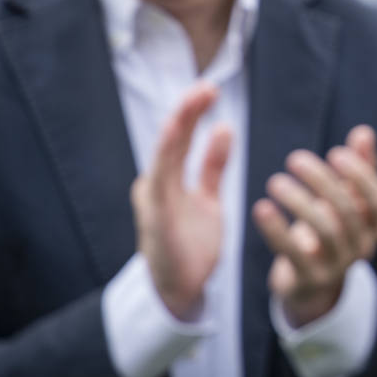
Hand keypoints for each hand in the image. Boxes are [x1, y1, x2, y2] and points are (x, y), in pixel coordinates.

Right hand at [131, 81, 230, 320]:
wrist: (178, 291)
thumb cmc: (190, 243)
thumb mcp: (207, 198)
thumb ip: (212, 166)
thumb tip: (223, 127)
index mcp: (168, 180)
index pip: (181, 139)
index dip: (193, 113)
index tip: (209, 89)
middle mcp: (157, 185)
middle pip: (172, 141)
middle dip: (186, 112)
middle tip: (205, 86)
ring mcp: (154, 202)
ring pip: (165, 157)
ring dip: (178, 128)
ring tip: (192, 101)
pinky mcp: (156, 220)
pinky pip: (161, 185)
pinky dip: (166, 160)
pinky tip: (174, 137)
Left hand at [252, 125, 376, 327]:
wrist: (310, 282)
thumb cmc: (330, 228)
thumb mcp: (345, 198)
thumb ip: (358, 166)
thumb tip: (364, 132)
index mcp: (375, 226)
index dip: (361, 175)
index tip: (336, 152)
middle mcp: (363, 247)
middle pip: (349, 212)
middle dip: (323, 182)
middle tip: (295, 158)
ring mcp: (338, 267)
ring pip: (326, 231)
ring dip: (299, 202)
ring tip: (275, 181)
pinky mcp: (309, 280)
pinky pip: (294, 254)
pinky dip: (277, 230)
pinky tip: (262, 208)